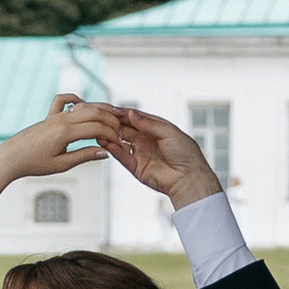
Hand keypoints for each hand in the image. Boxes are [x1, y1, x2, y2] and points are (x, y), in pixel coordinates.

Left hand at [0, 94, 116, 180]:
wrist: (10, 157)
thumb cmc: (33, 164)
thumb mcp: (62, 165)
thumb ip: (84, 156)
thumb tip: (105, 152)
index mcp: (65, 133)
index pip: (97, 128)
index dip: (112, 134)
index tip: (119, 143)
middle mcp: (61, 120)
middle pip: (95, 112)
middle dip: (111, 121)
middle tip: (120, 131)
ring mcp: (55, 116)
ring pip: (83, 105)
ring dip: (100, 110)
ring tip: (111, 119)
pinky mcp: (49, 116)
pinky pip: (64, 100)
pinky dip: (76, 100)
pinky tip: (84, 107)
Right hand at [100, 105, 219, 202]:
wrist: (188, 178)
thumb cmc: (185, 154)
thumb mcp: (168, 132)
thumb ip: (148, 123)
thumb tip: (131, 113)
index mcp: (156, 129)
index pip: (136, 118)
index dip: (125, 113)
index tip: (112, 110)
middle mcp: (147, 140)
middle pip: (126, 129)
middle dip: (114, 124)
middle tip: (102, 119)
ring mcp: (141, 153)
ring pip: (122, 142)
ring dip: (111, 136)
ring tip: (101, 131)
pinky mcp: (137, 168)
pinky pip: (123, 157)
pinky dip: (114, 150)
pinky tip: (107, 144)